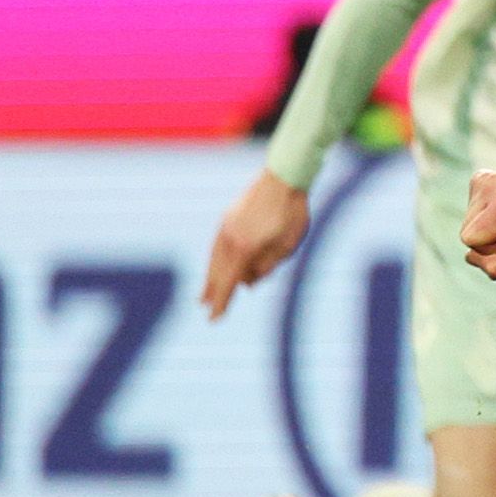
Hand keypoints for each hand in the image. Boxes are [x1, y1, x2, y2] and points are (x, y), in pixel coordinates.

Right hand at [201, 172, 311, 316]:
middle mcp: (229, 240)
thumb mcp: (286, 246)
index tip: (214, 319)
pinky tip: (218, 264)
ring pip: (215, 258)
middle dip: (212, 291)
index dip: (222, 303)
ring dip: (211, 276)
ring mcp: (226, 227)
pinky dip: (216, 259)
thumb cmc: (291, 213)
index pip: (228, 283)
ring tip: (205, 291)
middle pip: (217, 272)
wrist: (283, 177)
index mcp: (244, 249)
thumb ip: (267, 266)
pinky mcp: (229, 218)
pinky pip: (218, 245)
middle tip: (204, 307)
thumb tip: (249, 283)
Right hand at [461, 168, 495, 277]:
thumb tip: (469, 257)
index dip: (491, 248)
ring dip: (489, 227)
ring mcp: (483, 179)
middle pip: (467, 232)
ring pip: (468, 223)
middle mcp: (489, 186)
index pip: (470, 241)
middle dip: (490, 239)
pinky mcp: (480, 177)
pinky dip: (488, 215)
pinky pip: (472, 210)